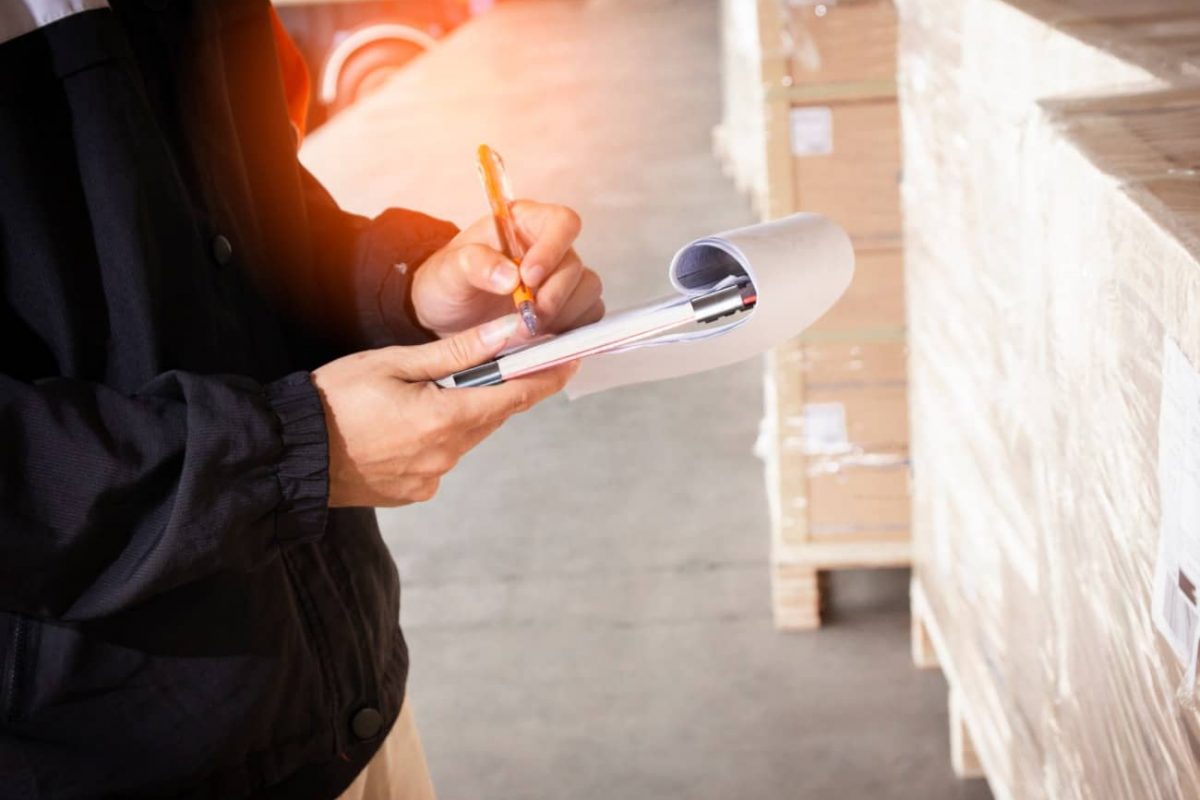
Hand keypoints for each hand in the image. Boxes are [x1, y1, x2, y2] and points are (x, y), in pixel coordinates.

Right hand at [311, 314, 576, 506]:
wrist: (289, 453)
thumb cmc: (333, 400)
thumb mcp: (394, 363)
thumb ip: (456, 353)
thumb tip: (506, 335)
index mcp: (445, 419)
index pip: (515, 396)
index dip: (546, 378)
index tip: (570, 360)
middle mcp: (445, 455)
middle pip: (492, 416)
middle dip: (499, 390)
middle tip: (503, 363)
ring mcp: (430, 478)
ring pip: (466, 438)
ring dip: (463, 414)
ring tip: (429, 393)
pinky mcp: (415, 492)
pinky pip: (441, 459)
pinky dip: (436, 438)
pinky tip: (405, 425)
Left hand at [410, 201, 603, 338]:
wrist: (446, 316)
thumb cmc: (448, 283)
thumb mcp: (448, 270)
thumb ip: (475, 264)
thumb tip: (510, 277)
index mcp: (525, 223)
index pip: (562, 222)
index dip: (553, 248)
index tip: (528, 278)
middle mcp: (550, 248)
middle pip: (575, 265)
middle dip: (553, 296)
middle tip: (525, 318)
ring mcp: (562, 280)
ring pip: (587, 292)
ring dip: (562, 315)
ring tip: (527, 330)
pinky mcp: (569, 309)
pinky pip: (588, 316)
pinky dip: (570, 329)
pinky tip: (542, 336)